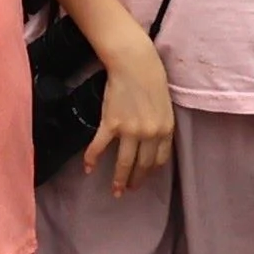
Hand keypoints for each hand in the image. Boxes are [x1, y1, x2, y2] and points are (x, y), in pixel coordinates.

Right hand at [86, 38, 177, 191]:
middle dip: (136, 180)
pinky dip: (92, 159)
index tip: (144, 176)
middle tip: (129, 189)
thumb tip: (151, 140)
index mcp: (166, 129)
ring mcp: (130, 130)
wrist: (134, 63)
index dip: (151, 171)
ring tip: (115, 190)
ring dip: (119, 179)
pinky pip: (100, 146)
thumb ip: (160, 124)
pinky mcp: (111, 123)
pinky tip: (88, 168)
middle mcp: (150, 134)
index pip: (160, 159)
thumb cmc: (151, 78)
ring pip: (124, 162)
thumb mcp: (164, 105)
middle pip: (143, 165)